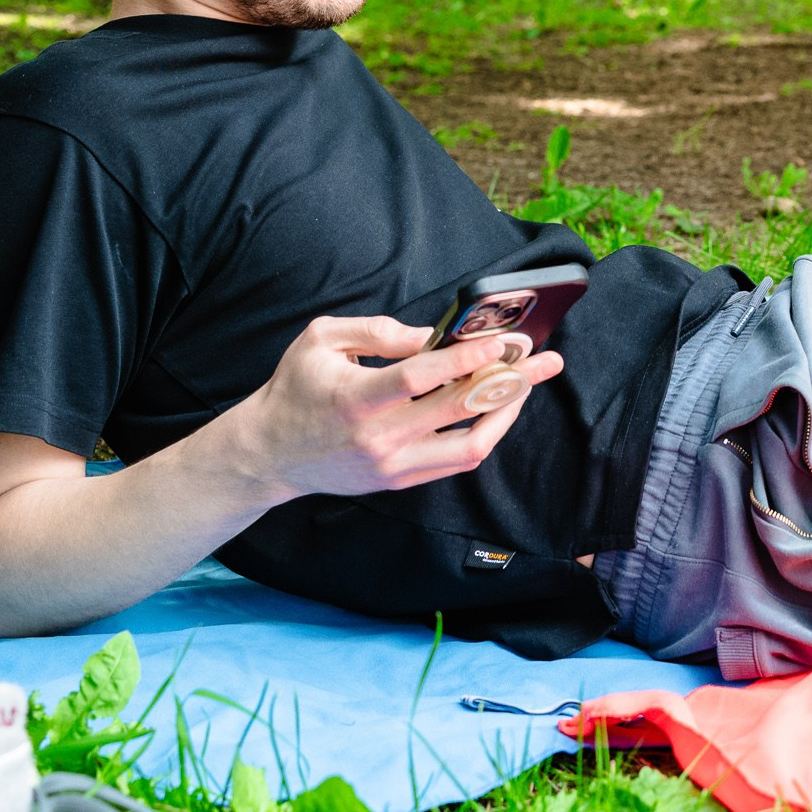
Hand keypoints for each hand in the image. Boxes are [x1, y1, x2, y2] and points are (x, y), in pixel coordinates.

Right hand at [230, 315, 564, 500]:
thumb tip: (429, 335)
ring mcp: (392, 466)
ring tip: (526, 386)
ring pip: (469, 447)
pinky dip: (483, 434)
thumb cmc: (295, 388)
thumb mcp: (320, 341)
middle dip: (510, 381)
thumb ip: (375, 330)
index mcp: (356, 400)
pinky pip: (455, 461)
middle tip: (543, 359)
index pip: (422, 378)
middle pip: (460, 410)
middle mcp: (379, 439)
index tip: (503, 341)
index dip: (466, 359)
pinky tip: (496, 408)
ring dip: (506, 414)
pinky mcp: (399, 481)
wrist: (269, 454)